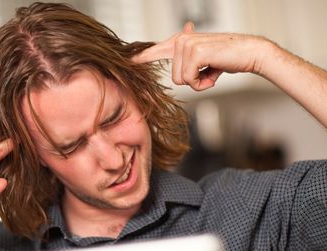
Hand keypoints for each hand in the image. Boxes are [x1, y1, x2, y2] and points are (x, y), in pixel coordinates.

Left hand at [133, 22, 270, 90]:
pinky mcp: (194, 52)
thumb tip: (184, 44)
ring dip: (200, 81)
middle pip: (175, 78)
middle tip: (209, 70)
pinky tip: (215, 71)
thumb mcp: (204, 58)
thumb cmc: (226, 58)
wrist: (249, 52)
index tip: (130, 61)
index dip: (143, 57)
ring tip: (212, 68)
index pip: (156, 50)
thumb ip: (189, 57)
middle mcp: (180, 40)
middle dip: (194, 80)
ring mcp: (187, 44)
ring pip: (182, 80)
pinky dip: (204, 82)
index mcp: (180, 41)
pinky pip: (190, 80)